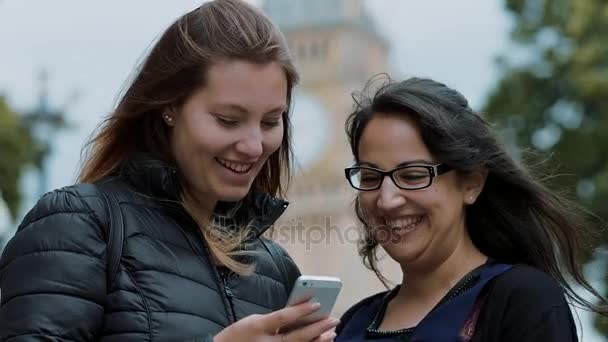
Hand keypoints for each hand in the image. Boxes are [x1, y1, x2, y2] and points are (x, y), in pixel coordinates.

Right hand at [213, 301, 338, 341]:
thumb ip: (274, 319)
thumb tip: (298, 315)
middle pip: (296, 336)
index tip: (317, 303)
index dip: (301, 310)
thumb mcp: (253, 321)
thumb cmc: (239, 335)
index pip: (283, 317)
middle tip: (333, 319)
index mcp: (258, 327)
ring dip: (318, 341)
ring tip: (332, 333)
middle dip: (317, 328)